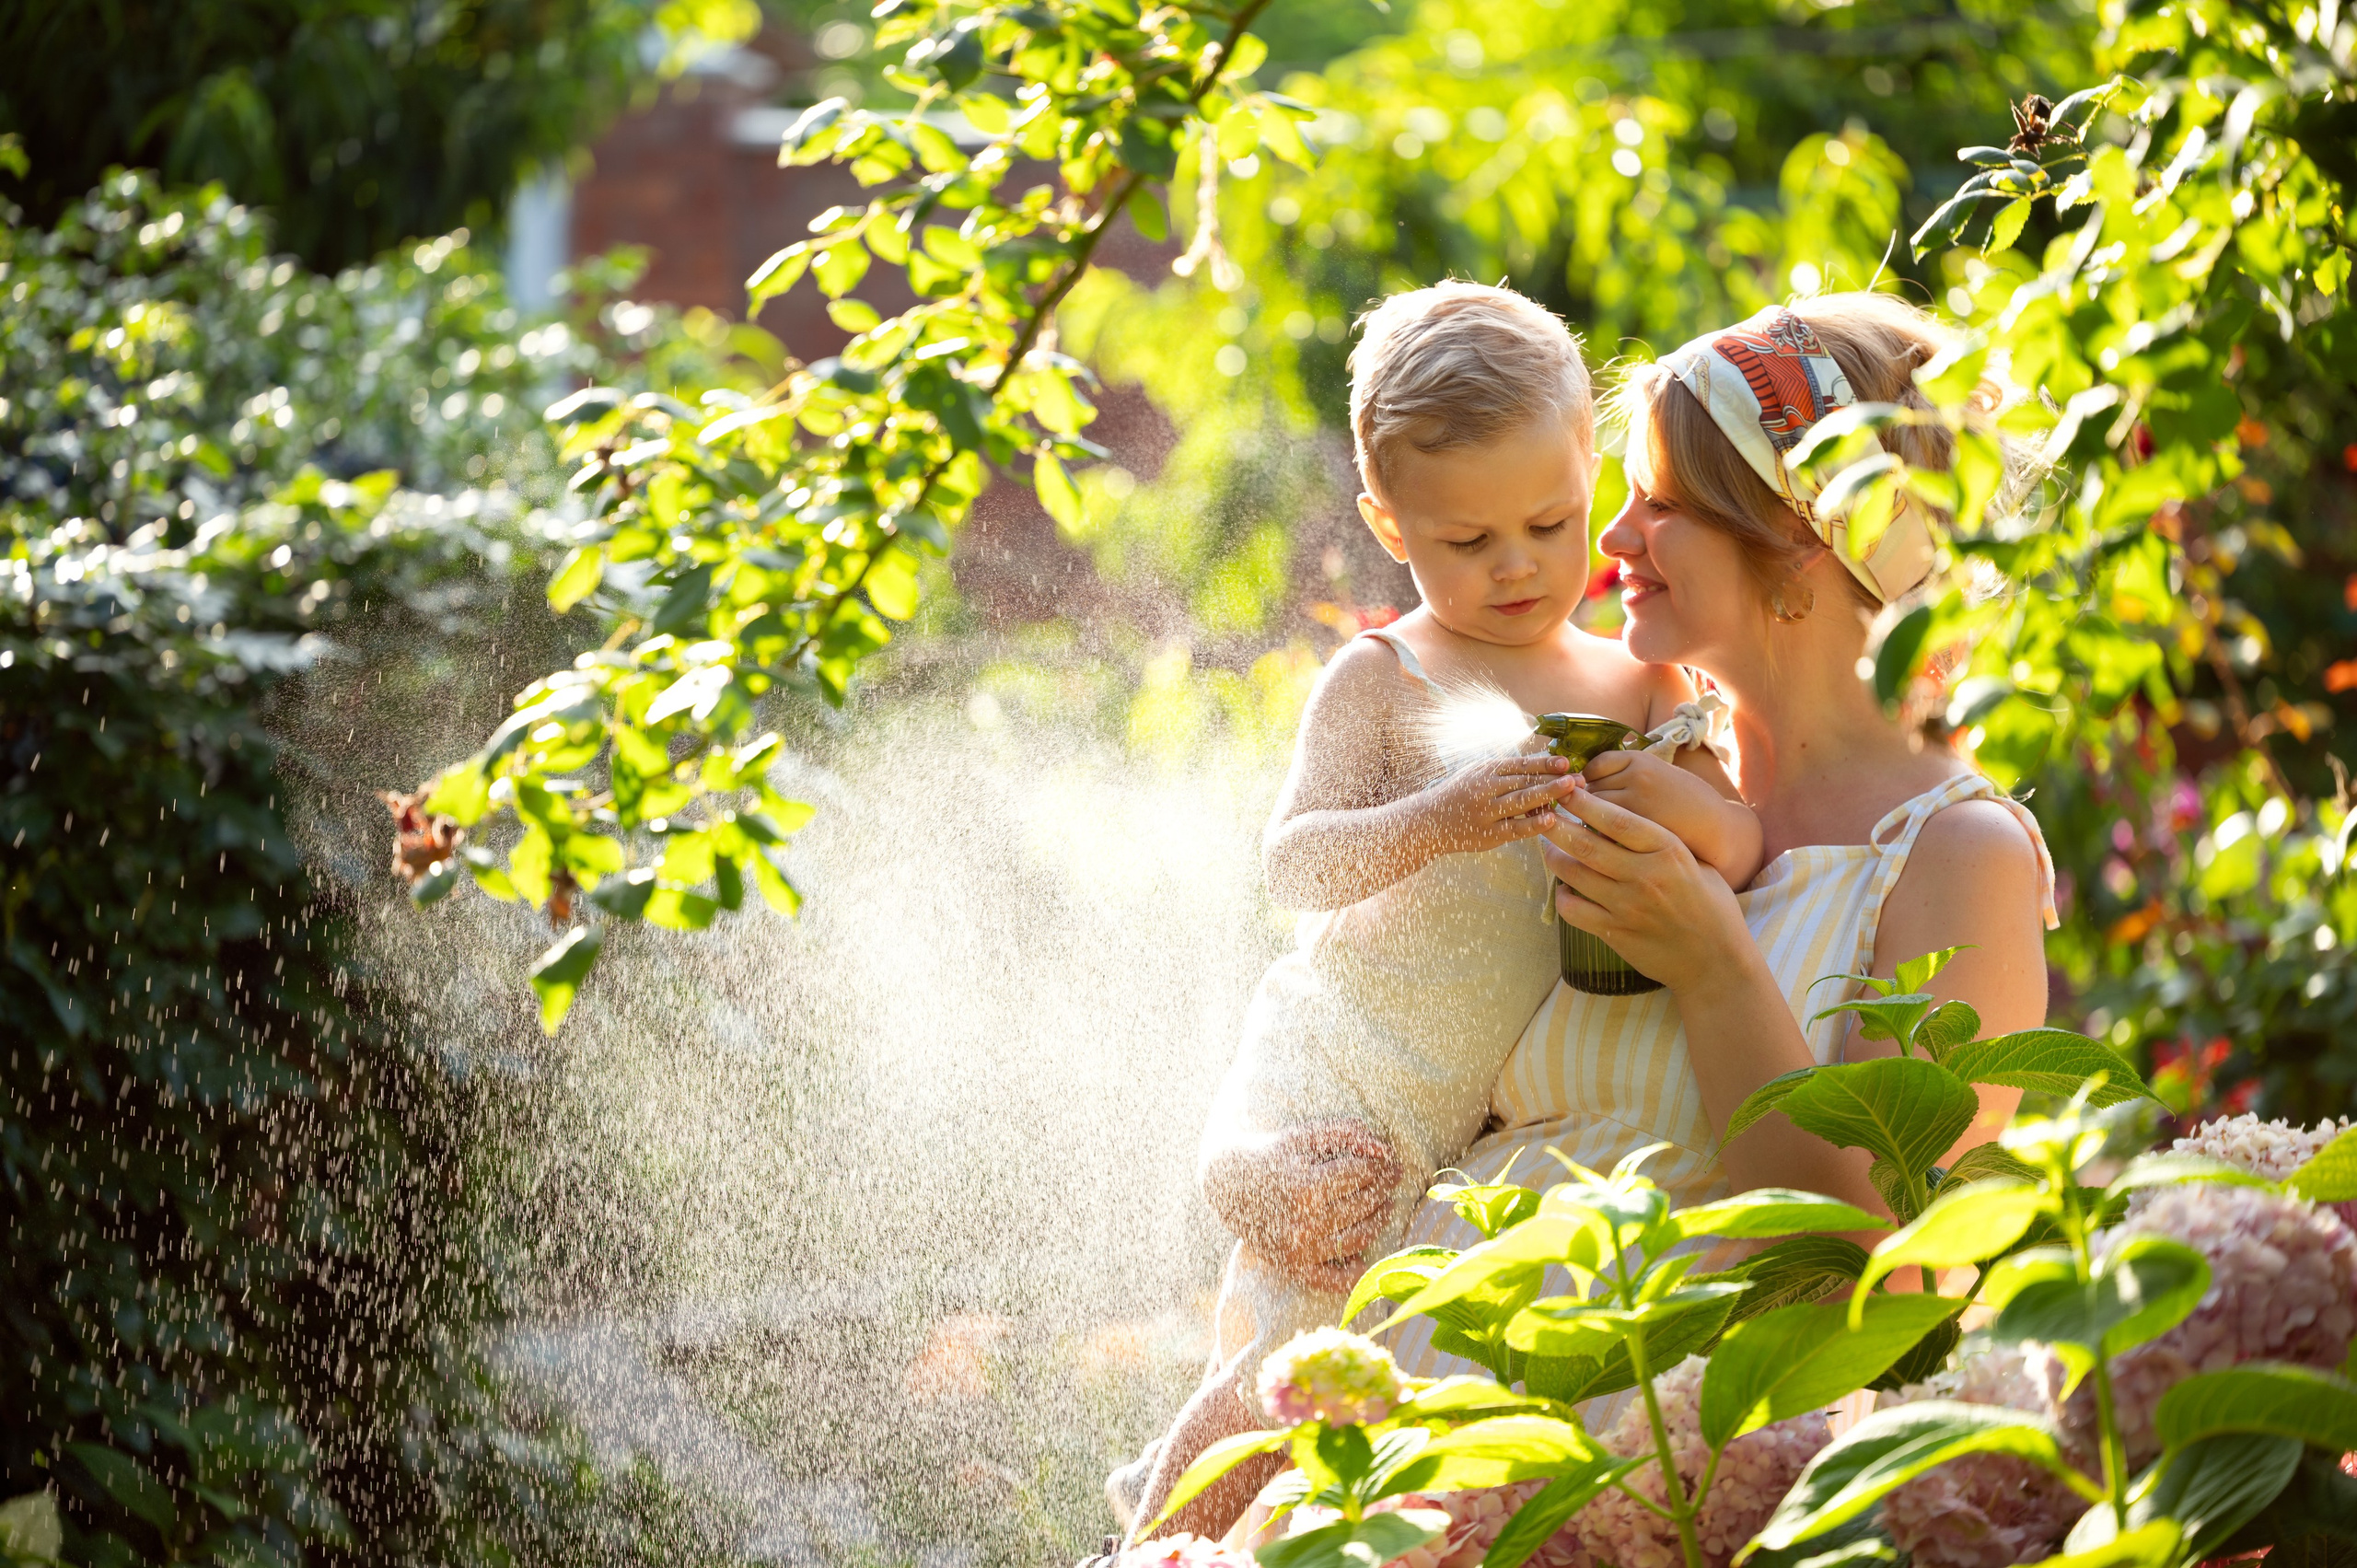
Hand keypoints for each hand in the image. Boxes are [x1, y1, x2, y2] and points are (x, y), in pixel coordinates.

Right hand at [1204, 1121, 1403, 1293]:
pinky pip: (1335, 1279)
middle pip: (1363, 1204)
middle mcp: (1302, 1224)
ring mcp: (1299, 1250)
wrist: (1227, 1183)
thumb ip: (1345, 1133)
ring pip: (1358, 1238)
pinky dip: (1356, 1270)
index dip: (1381, 1165)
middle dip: (1384, 1187)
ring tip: (1384, 1203)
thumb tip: (1383, 1150)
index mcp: (1304, 1188)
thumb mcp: (1304, 1135)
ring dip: (1379, 1219)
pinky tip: (1366, 1251)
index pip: (1362, 1175)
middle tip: (1392, 1176)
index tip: (1390, 1159)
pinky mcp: (1294, 1267)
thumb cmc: (1270, 1154)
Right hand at [1406, 751, 1579, 857]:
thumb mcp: (1478, 774)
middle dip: (1553, 778)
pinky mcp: (1487, 834)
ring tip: (1570, 789)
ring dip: (1548, 793)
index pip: (1520, 764)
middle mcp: (1485, 788)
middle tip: (1578, 777)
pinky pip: (1514, 829)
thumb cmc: (1460, 795)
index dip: (1544, 762)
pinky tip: (1550, 819)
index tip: (1566, 761)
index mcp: (1485, 770)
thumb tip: (1544, 764)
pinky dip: (1533, 824)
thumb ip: (1506, 771)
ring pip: (1521, 801)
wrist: (1428, 821)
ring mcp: (1485, 812)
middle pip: (1524, 780)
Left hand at [1540, 783, 1749, 993]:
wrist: (1716, 962)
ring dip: (1554, 858)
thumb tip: (1622, 821)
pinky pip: (1573, 910)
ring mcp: (1627, 907)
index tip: (1568, 792)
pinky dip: (1562, 896)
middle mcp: (1645, 876)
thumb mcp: (1697, 864)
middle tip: (1543, 816)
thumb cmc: (1711, 907)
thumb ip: (1661, 844)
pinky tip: (1565, 888)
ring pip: (1573, 874)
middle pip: (1586, 844)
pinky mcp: (1615, 933)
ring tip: (1550, 849)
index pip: (1617, 820)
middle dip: (1557, 826)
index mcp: (1668, 852)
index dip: (1586, 804)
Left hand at [1579, 749, 1719, 831]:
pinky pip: (1604, 828)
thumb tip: (1586, 780)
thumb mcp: (1658, 774)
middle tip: (1589, 813)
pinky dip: (1600, 834)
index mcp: (1641, 759)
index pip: (1596, 765)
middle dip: (1586, 802)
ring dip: (1589, 819)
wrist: (1713, 825)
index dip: (1589, 780)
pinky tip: (1608, 839)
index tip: (1591, 791)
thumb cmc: (1685, 801)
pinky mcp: (1639, 825)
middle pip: (1591, 787)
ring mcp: (1637, 800)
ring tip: (1597, 827)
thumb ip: (1627, 773)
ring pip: (1594, 809)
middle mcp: (1637, 775)